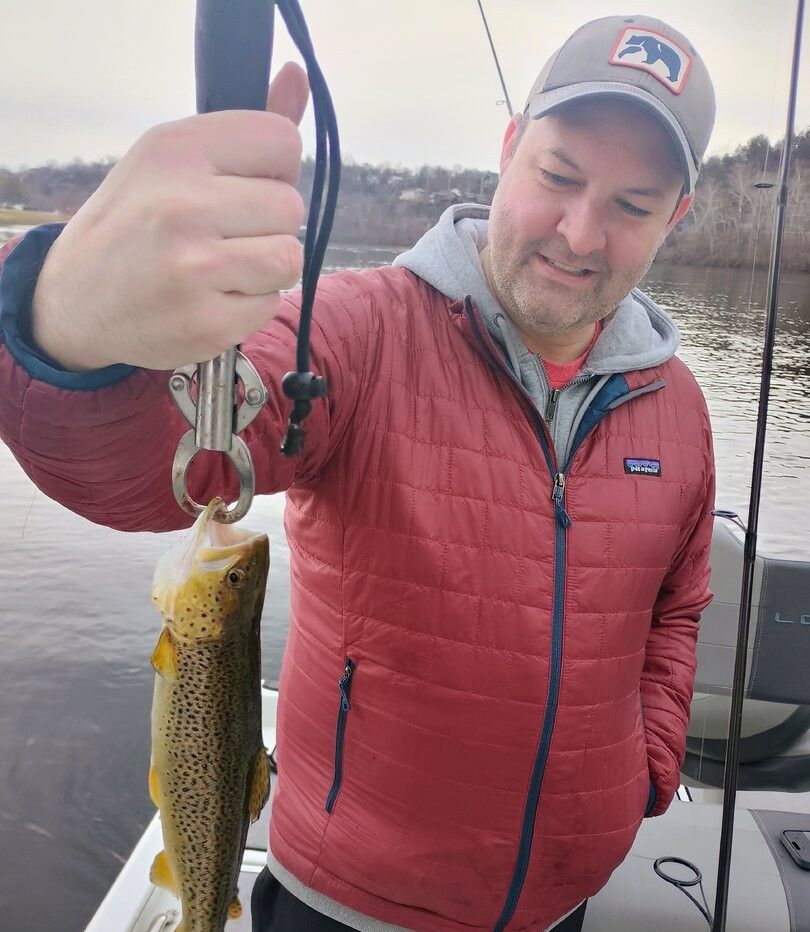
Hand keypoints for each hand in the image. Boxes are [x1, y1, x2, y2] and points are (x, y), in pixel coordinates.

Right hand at [30, 62, 309, 371]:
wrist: (76, 299)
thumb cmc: (135, 223)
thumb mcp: (173, 160)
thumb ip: (243, 130)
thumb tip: (298, 76)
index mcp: (175, 149)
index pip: (282, 141)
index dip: (274, 170)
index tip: (242, 187)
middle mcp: (182, 204)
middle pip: (291, 208)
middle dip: (269, 226)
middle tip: (225, 236)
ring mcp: (193, 268)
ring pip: (290, 259)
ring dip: (266, 269)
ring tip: (222, 268)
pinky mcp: (204, 322)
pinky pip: (269, 306)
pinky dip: (249, 306)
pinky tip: (210, 299)